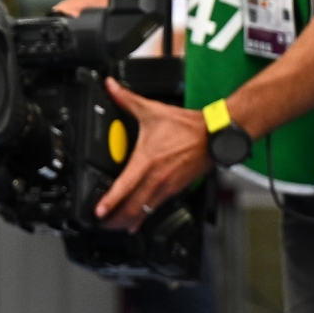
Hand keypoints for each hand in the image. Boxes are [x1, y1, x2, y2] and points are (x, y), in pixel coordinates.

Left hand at [92, 81, 209, 228]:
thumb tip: (110, 86)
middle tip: (100, 224)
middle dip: (114, 219)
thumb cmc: (187, 126)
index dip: (110, 201)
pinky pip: (156, 208)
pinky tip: (136, 221)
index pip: (124, 186)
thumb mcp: (152, 110)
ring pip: (144, 211)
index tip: (98, 211)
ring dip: (128, 220)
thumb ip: (127, 99)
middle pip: (132, 207)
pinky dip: (143, 216)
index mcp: (147, 160)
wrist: (215, 135)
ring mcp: (167, 186)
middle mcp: (156, 177)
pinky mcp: (175, 189)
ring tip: (113, 226)